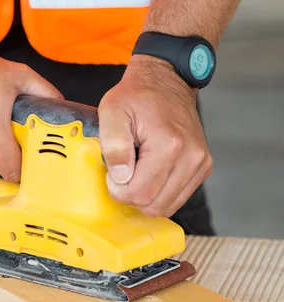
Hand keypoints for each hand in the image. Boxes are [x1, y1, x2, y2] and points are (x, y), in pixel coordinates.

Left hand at [98, 55, 212, 217]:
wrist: (166, 81)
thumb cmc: (136, 96)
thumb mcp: (112, 112)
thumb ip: (114, 145)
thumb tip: (121, 177)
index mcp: (169, 145)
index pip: (140, 194)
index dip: (118, 190)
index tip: (112, 172)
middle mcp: (192, 158)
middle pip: (154, 206)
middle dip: (131, 196)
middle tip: (122, 173)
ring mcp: (201, 164)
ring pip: (167, 206)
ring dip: (146, 196)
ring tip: (136, 170)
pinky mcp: (203, 168)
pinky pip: (177, 197)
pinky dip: (159, 192)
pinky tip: (150, 172)